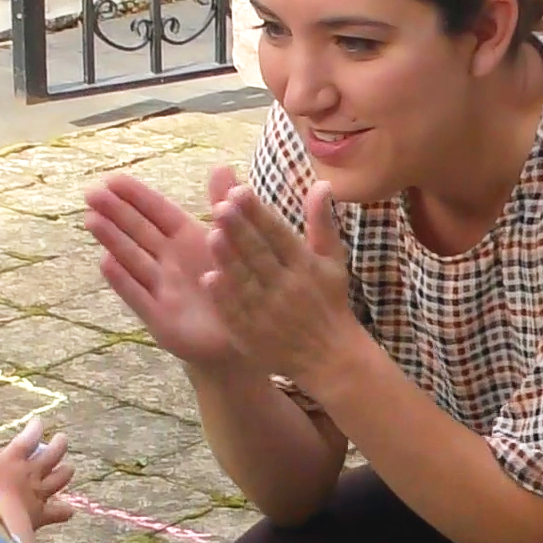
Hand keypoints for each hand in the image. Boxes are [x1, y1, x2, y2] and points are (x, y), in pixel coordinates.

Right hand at [0, 420, 75, 541]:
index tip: (39, 422)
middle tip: (62, 438)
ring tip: (70, 468)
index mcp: (13, 460)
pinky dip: (64, 511)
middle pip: (51, 456)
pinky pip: (56, 512)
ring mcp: (37, 495)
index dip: (35, 429)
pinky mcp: (39, 516)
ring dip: (65, 473)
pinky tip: (70, 511)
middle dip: (58, 445)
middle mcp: (29, 474)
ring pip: (58, 480)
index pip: (29, 439)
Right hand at [87, 171, 233, 364]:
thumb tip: (222, 166)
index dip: (136, 196)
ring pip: (133, 259)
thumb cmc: (239, 289)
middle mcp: (170, 261)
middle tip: (91, 194)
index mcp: (189, 240)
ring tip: (92, 220)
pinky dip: (123, 280)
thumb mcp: (236, 244)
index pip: (158, 212)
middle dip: (115, 213)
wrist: (245, 340)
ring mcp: (162, 289)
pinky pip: (138, 296)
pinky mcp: (160, 318)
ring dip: (113, 240)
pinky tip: (105, 262)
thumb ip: (225, 208)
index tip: (112, 179)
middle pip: (138, 232)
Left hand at [205, 177, 360, 384]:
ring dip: (229, 260)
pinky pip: (237, 314)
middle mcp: (289, 288)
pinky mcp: (255, 335)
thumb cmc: (329, 302)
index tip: (240, 191)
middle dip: (240, 230)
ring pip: (246, 282)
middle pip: (260, 254)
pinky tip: (210, 279)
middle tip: (220, 206)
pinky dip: (224, 298)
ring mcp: (270, 313)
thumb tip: (322, 183)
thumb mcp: (333, 262)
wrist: (331, 358)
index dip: (258, 213)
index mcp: (306, 266)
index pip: (279, 234)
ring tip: (212, 235)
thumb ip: (322, 223)